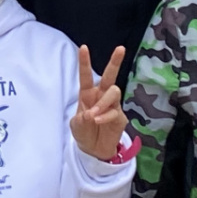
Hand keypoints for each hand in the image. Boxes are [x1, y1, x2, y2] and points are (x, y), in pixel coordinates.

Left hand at [71, 44, 128, 160]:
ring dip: (103, 102)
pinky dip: (105, 116)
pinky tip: (98, 121)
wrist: (93, 150)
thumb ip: (81, 119)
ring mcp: (112, 105)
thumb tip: (91, 115)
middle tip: (120, 49)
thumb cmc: (83, 132)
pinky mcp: (120, 116)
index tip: (83, 47)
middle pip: (109, 76)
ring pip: (114, 92)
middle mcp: (101, 96)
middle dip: (115, 62)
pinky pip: (115, 111)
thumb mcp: (76, 125)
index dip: (85, 62)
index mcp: (87, 94)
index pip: (86, 76)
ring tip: (93, 115)